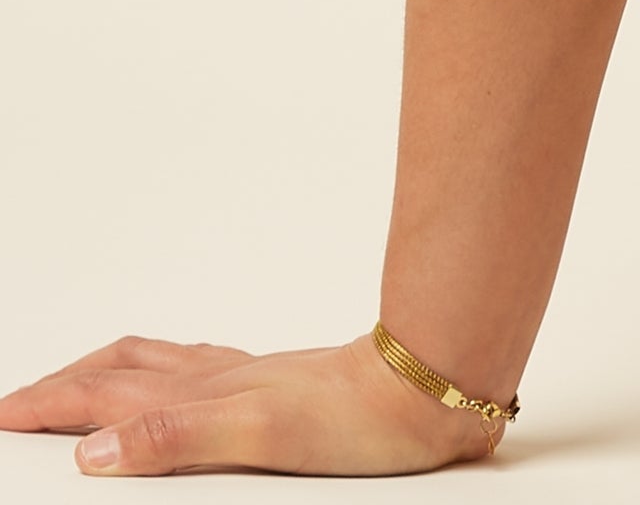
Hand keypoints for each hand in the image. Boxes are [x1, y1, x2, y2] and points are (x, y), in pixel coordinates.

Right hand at [0, 331, 501, 475]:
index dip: (49, 405)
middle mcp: (217, 378)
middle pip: (119, 370)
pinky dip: (159, 373)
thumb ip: (175, 438)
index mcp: (200, 393)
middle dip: (63, 385)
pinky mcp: (273, 384)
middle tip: (23, 403)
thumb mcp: (259, 437)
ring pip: (156, 364)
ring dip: (105, 371)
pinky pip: (196, 368)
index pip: (104, 396)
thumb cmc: (357, 416)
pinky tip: (176, 384)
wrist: (426, 386)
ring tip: (77, 383)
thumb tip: (95, 448)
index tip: (6, 414)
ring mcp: (245, 378)